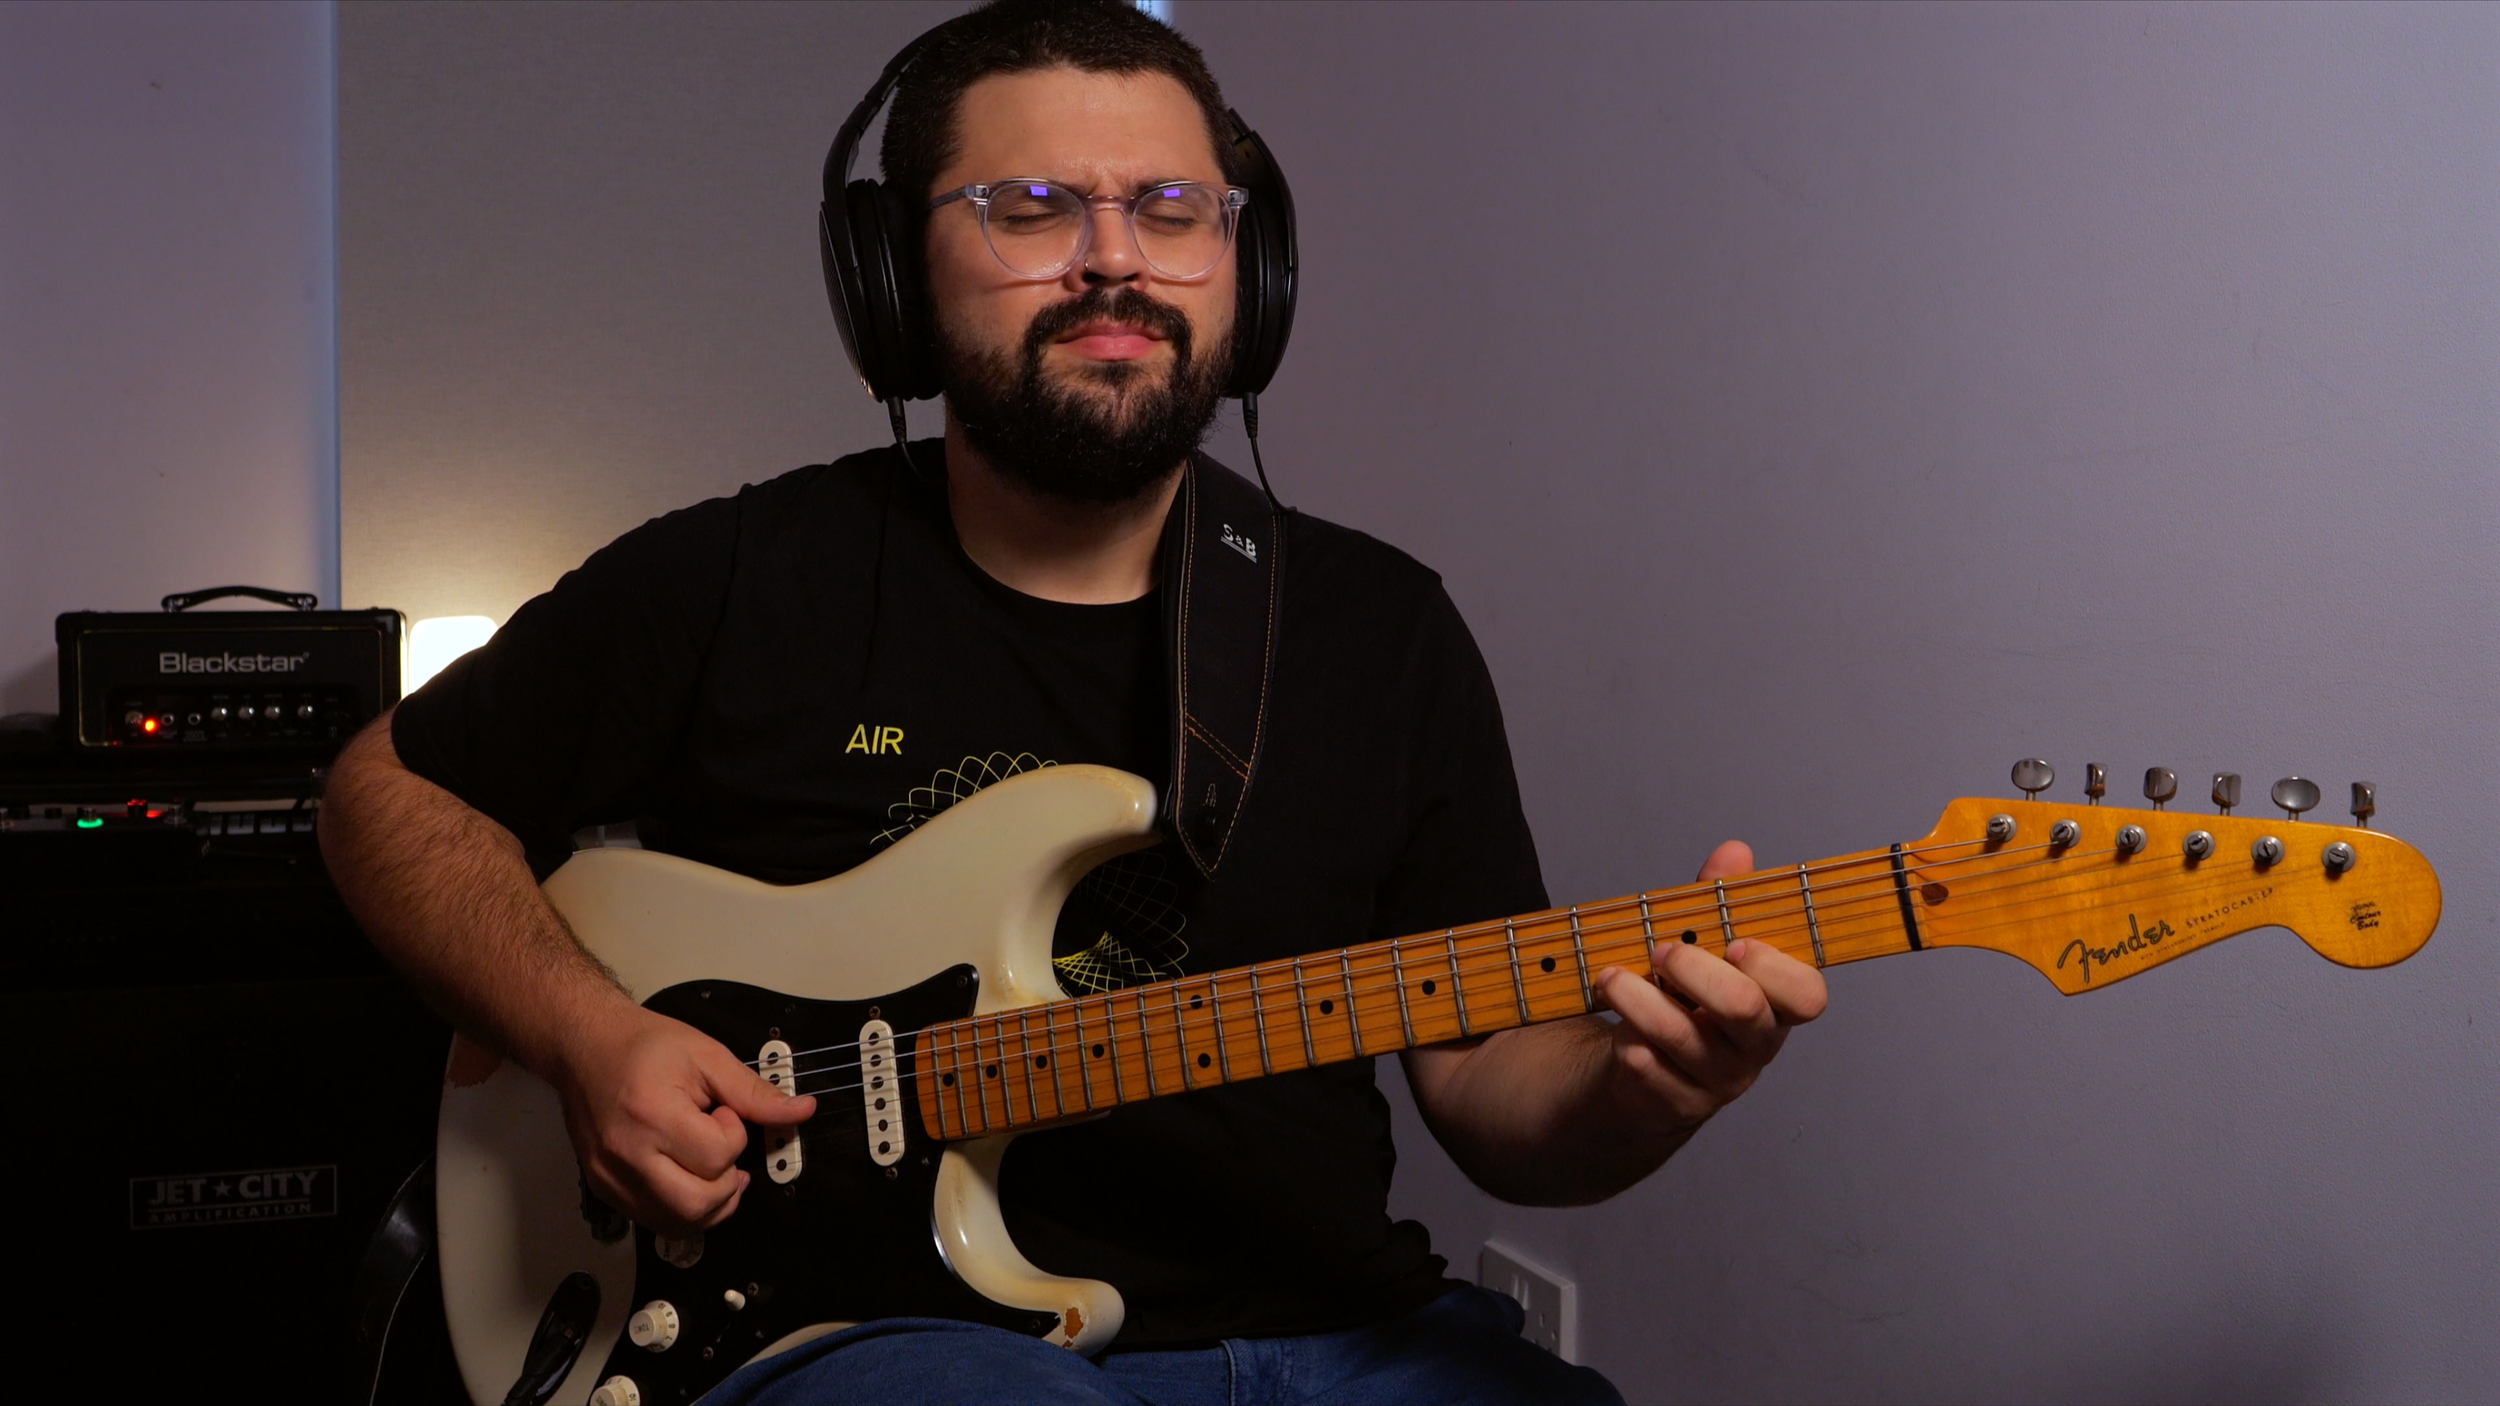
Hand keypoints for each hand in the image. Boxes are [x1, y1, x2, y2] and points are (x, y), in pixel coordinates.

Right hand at [550, 1003, 816, 1233]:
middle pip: (697, 1204)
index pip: (717, 1157)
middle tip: (723, 1149)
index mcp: (653, 1114)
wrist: (585, 1047)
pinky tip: (689, 1180)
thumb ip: (754, 1092)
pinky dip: (682, 1209)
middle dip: (727, 1184)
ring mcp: (611, 1177)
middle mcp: (627, 1154)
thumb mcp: (707, 1056)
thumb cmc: (643, 1046)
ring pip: (677, 1223)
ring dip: (710, 1204)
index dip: (734, 1136)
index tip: (722, 1113)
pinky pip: (654, 1220)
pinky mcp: (603, 1189)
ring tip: (712, 1168)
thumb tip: (802, 1111)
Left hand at [1591, 839, 1828, 1136]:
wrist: (1646, 1071)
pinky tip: (1616, 1023)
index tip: (1735, 943)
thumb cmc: (1686, 997)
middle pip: (1743, 1009)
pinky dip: (1625, 1037)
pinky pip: (1646, 1065)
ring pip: (1682, 1036)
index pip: (1807, 997)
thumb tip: (1734, 852)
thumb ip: (1720, 902)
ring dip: (1638, 998)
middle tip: (1661, 952)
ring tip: (1611, 976)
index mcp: (1777, 1006)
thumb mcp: (1706, 949)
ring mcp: (1716, 1078)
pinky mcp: (1673, 1100)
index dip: (1774, 968)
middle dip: (1695, 969)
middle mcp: (1754, 1045)